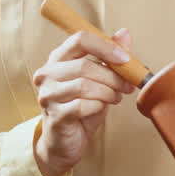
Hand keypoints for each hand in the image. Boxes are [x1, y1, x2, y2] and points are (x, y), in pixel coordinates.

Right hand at [33, 28, 134, 175]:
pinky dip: (98, 106)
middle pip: (84, 65)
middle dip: (112, 76)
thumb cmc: (81, 107)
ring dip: (108, 92)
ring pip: (84, 86)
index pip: (79, 39)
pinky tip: (101, 108)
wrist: (65, 142)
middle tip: (127, 85)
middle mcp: (47, 73)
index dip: (105, 46)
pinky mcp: (54, 115)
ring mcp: (48, 95)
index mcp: (58, 58)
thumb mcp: (98, 79)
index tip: (125, 59)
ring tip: (115, 97)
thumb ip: (109, 57)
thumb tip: (124, 33)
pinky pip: (83, 106)